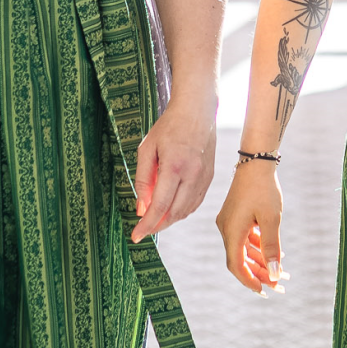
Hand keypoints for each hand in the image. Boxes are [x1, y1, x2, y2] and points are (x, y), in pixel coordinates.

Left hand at [130, 91, 214, 242]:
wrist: (196, 111)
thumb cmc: (168, 127)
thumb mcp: (147, 149)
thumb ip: (143, 180)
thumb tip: (141, 208)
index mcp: (175, 166)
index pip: (160, 205)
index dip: (147, 225)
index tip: (136, 236)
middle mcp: (193, 174)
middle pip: (174, 213)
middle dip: (157, 226)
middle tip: (142, 229)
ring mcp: (204, 177)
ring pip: (186, 211)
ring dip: (169, 220)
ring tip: (154, 219)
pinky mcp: (210, 178)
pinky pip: (195, 203)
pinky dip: (182, 211)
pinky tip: (170, 209)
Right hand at [215, 159, 285, 293]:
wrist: (256, 161)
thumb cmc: (264, 189)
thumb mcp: (272, 220)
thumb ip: (271, 248)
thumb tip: (274, 275)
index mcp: (231, 231)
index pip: (236, 265)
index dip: (249, 280)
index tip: (264, 291)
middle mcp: (226, 228)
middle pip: (240, 259)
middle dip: (259, 273)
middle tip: (277, 285)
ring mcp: (229, 221)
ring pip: (244, 249)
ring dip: (260, 260)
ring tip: (279, 270)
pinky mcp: (235, 215)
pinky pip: (245, 237)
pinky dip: (258, 246)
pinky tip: (274, 251)